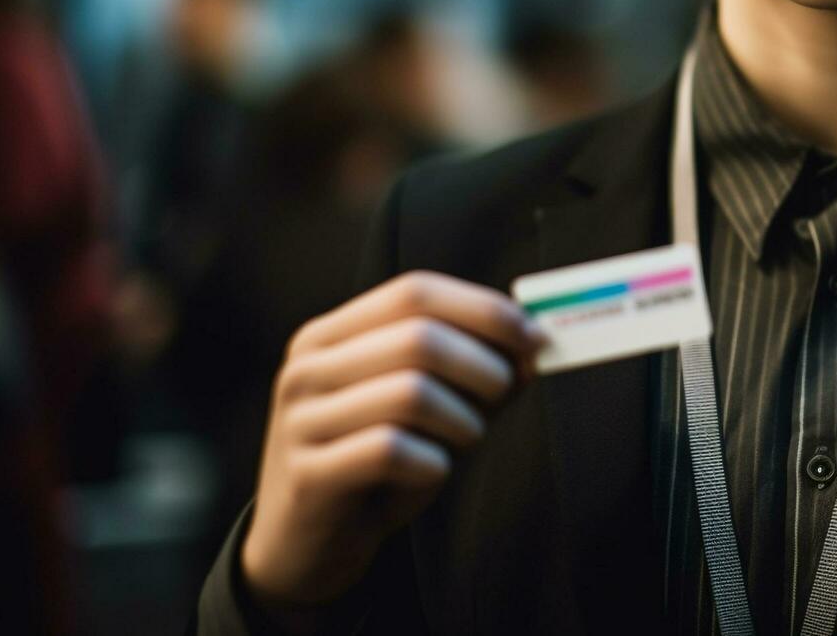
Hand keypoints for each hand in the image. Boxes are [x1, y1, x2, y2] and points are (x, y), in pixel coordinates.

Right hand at [239, 271, 547, 612]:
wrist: (305, 545)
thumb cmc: (374, 467)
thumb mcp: (423, 410)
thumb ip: (469, 372)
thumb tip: (532, 345)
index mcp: (331, 335)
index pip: (414, 292)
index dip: (483, 309)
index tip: (535, 336)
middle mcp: (308, 368)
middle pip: (418, 337)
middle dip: (484, 364)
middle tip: (508, 392)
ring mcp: (301, 420)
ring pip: (411, 393)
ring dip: (464, 419)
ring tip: (466, 439)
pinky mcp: (308, 474)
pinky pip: (390, 451)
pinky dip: (433, 461)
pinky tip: (434, 470)